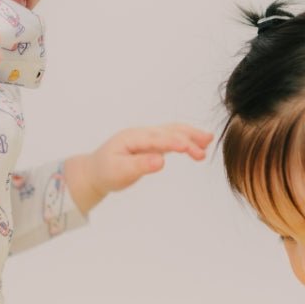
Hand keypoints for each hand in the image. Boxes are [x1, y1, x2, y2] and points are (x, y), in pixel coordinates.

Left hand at [63, 123, 212, 213]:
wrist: (96, 171)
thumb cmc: (106, 172)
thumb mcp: (119, 172)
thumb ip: (140, 166)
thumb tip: (160, 161)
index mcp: (133, 138)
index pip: (157, 138)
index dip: (173, 142)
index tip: (188, 147)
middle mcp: (142, 134)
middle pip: (168, 131)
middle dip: (187, 138)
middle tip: (204, 148)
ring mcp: (148, 137)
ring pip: (172, 131)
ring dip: (190, 135)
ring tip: (208, 140)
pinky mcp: (152, 143)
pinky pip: (171, 138)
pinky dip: (185, 140)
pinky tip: (198, 146)